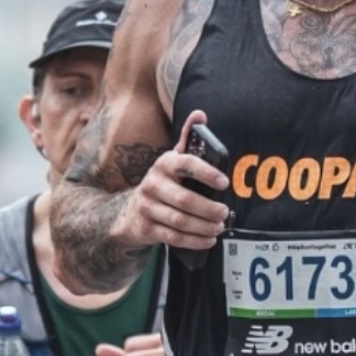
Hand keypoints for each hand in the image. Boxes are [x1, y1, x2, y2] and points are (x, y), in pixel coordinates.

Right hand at [121, 112, 231, 254]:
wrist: (131, 211)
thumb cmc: (163, 183)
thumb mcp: (173, 160)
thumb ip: (187, 138)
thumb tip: (200, 114)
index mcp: (164, 164)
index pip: (186, 164)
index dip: (206, 173)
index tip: (224, 182)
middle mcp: (152, 184)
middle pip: (184, 199)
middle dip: (208, 208)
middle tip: (224, 212)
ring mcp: (147, 207)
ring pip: (179, 220)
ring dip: (203, 226)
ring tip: (219, 227)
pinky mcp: (147, 228)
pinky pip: (173, 237)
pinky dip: (194, 240)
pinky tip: (208, 240)